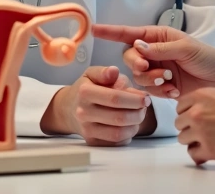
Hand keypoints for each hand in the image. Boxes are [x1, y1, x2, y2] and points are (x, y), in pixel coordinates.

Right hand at [41, 65, 155, 144]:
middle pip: (119, 117)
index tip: (146, 98)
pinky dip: (128, 135)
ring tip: (138, 115)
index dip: (134, 99)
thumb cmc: (85, 89)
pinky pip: (116, 142)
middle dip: (138, 113)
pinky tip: (129, 124)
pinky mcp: (91, 141)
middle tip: (144, 107)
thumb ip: (104, 71)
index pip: (115, 98)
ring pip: (118, 133)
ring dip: (135, 125)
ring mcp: (87, 129)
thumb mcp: (92, 74)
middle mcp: (83, 112)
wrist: (68, 109)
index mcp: (85, 92)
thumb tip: (114, 72)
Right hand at [92, 24, 214, 98]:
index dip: (111, 32)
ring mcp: (156, 70)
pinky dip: (159, 92)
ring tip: (169, 82)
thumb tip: (138, 46)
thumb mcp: (186, 48)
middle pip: (130, 57)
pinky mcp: (160, 87)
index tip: (94, 29)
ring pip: (137, 76)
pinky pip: (148, 90)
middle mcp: (154, 52)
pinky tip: (174, 91)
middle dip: (137, 64)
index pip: (130, 33)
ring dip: (150, 80)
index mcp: (158, 36)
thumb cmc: (208, 58)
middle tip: (150, 69)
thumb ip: (161, 48)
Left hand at [175, 88, 214, 164]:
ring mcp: (201, 132)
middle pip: (179, 122)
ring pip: (183, 139)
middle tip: (201, 129)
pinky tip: (208, 151)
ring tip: (206, 140)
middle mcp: (197, 113)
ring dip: (193, 140)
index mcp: (203, 96)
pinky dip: (199, 154)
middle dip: (189, 126)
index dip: (188, 111)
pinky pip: (193, 154)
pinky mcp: (209, 150)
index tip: (193, 116)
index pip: (180, 105)